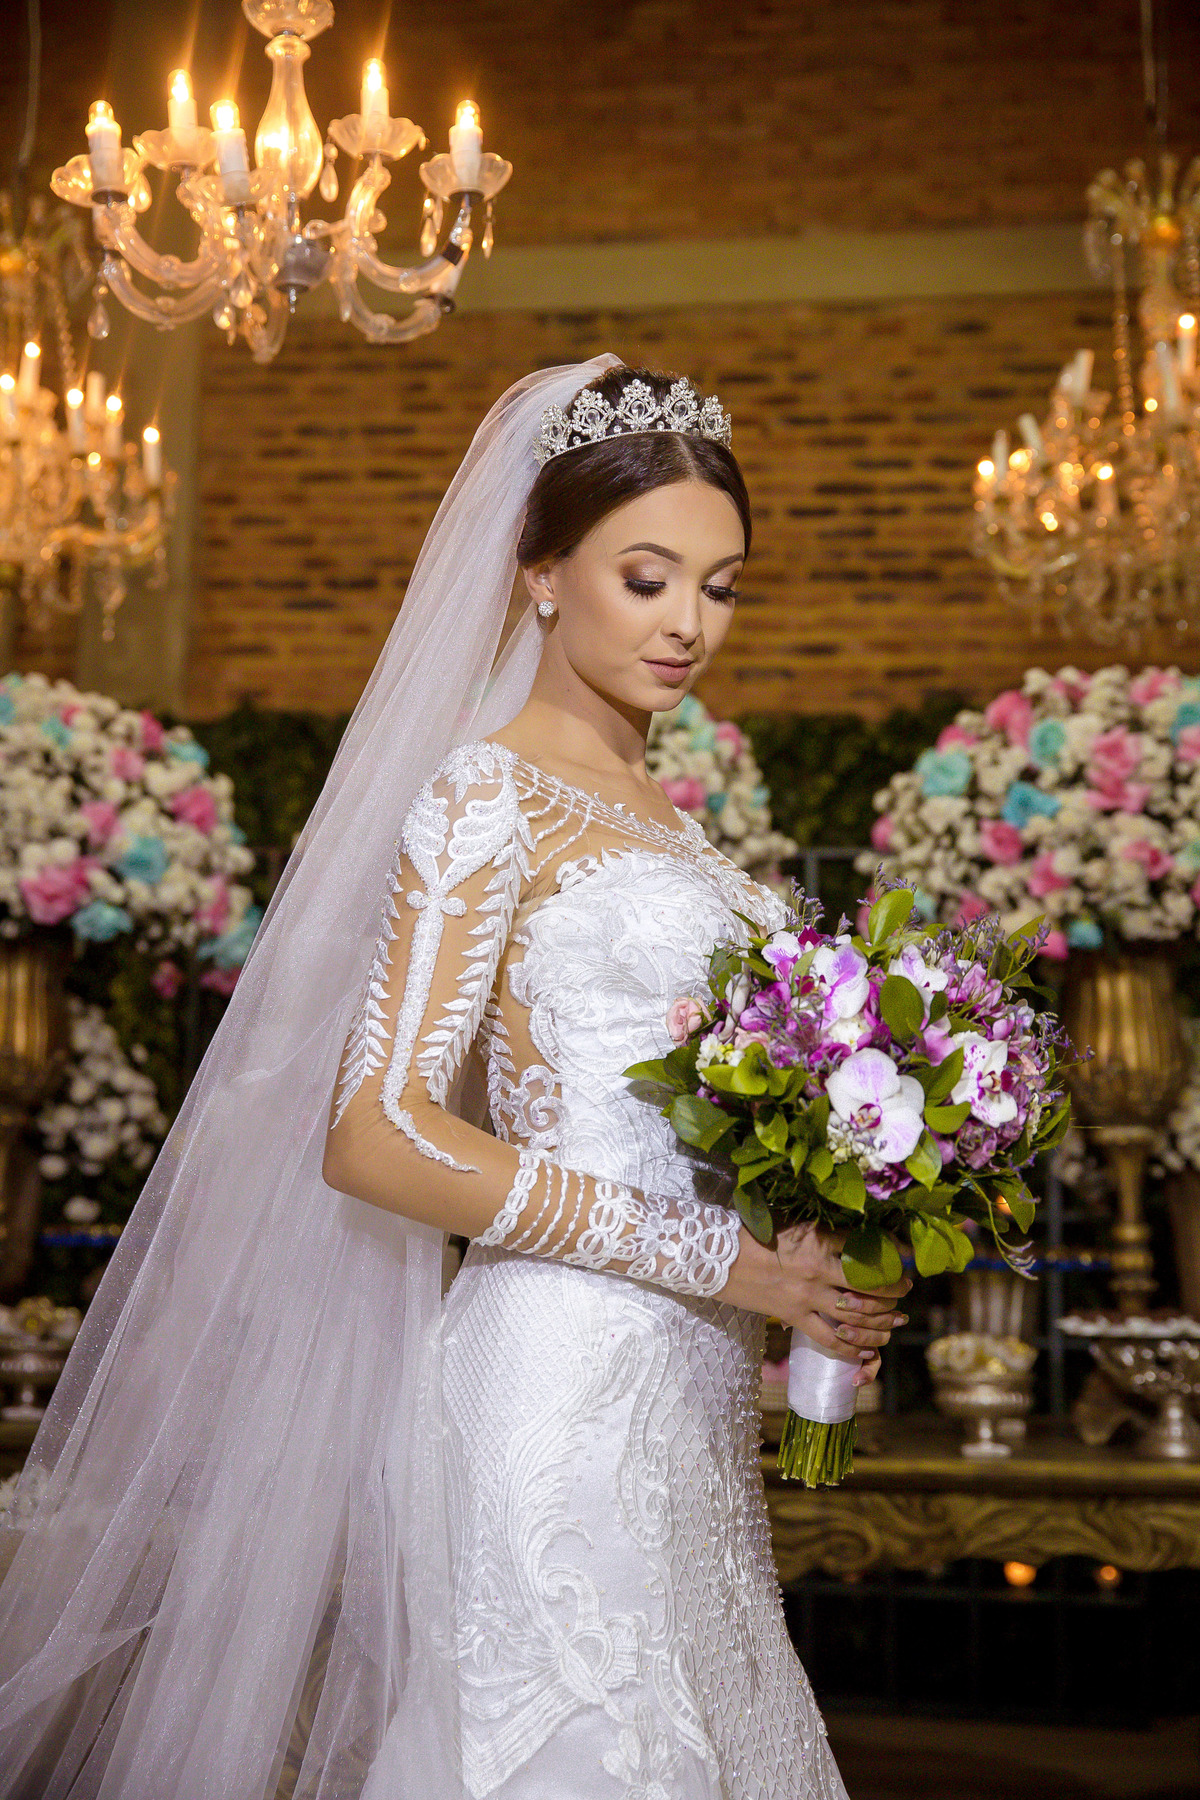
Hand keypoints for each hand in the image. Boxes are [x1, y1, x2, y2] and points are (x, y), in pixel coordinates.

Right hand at [726, 1220, 910, 1381]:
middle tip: (905, 1291)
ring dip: (881, 1321)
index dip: (894, 1258)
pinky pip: (828, 1339)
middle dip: (894, 1292)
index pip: (868, 1253)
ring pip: (856, 1317)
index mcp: (819, 1242)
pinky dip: (850, 1348)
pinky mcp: (793, 1317)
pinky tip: (866, 1349)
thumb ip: (825, 1233)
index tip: (907, 1260)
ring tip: (895, 1320)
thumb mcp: (794, 1224)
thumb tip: (857, 1239)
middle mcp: (818, 1272)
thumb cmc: (754, 1232)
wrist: (718, 1256)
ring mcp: (806, 1298)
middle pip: (870, 1288)